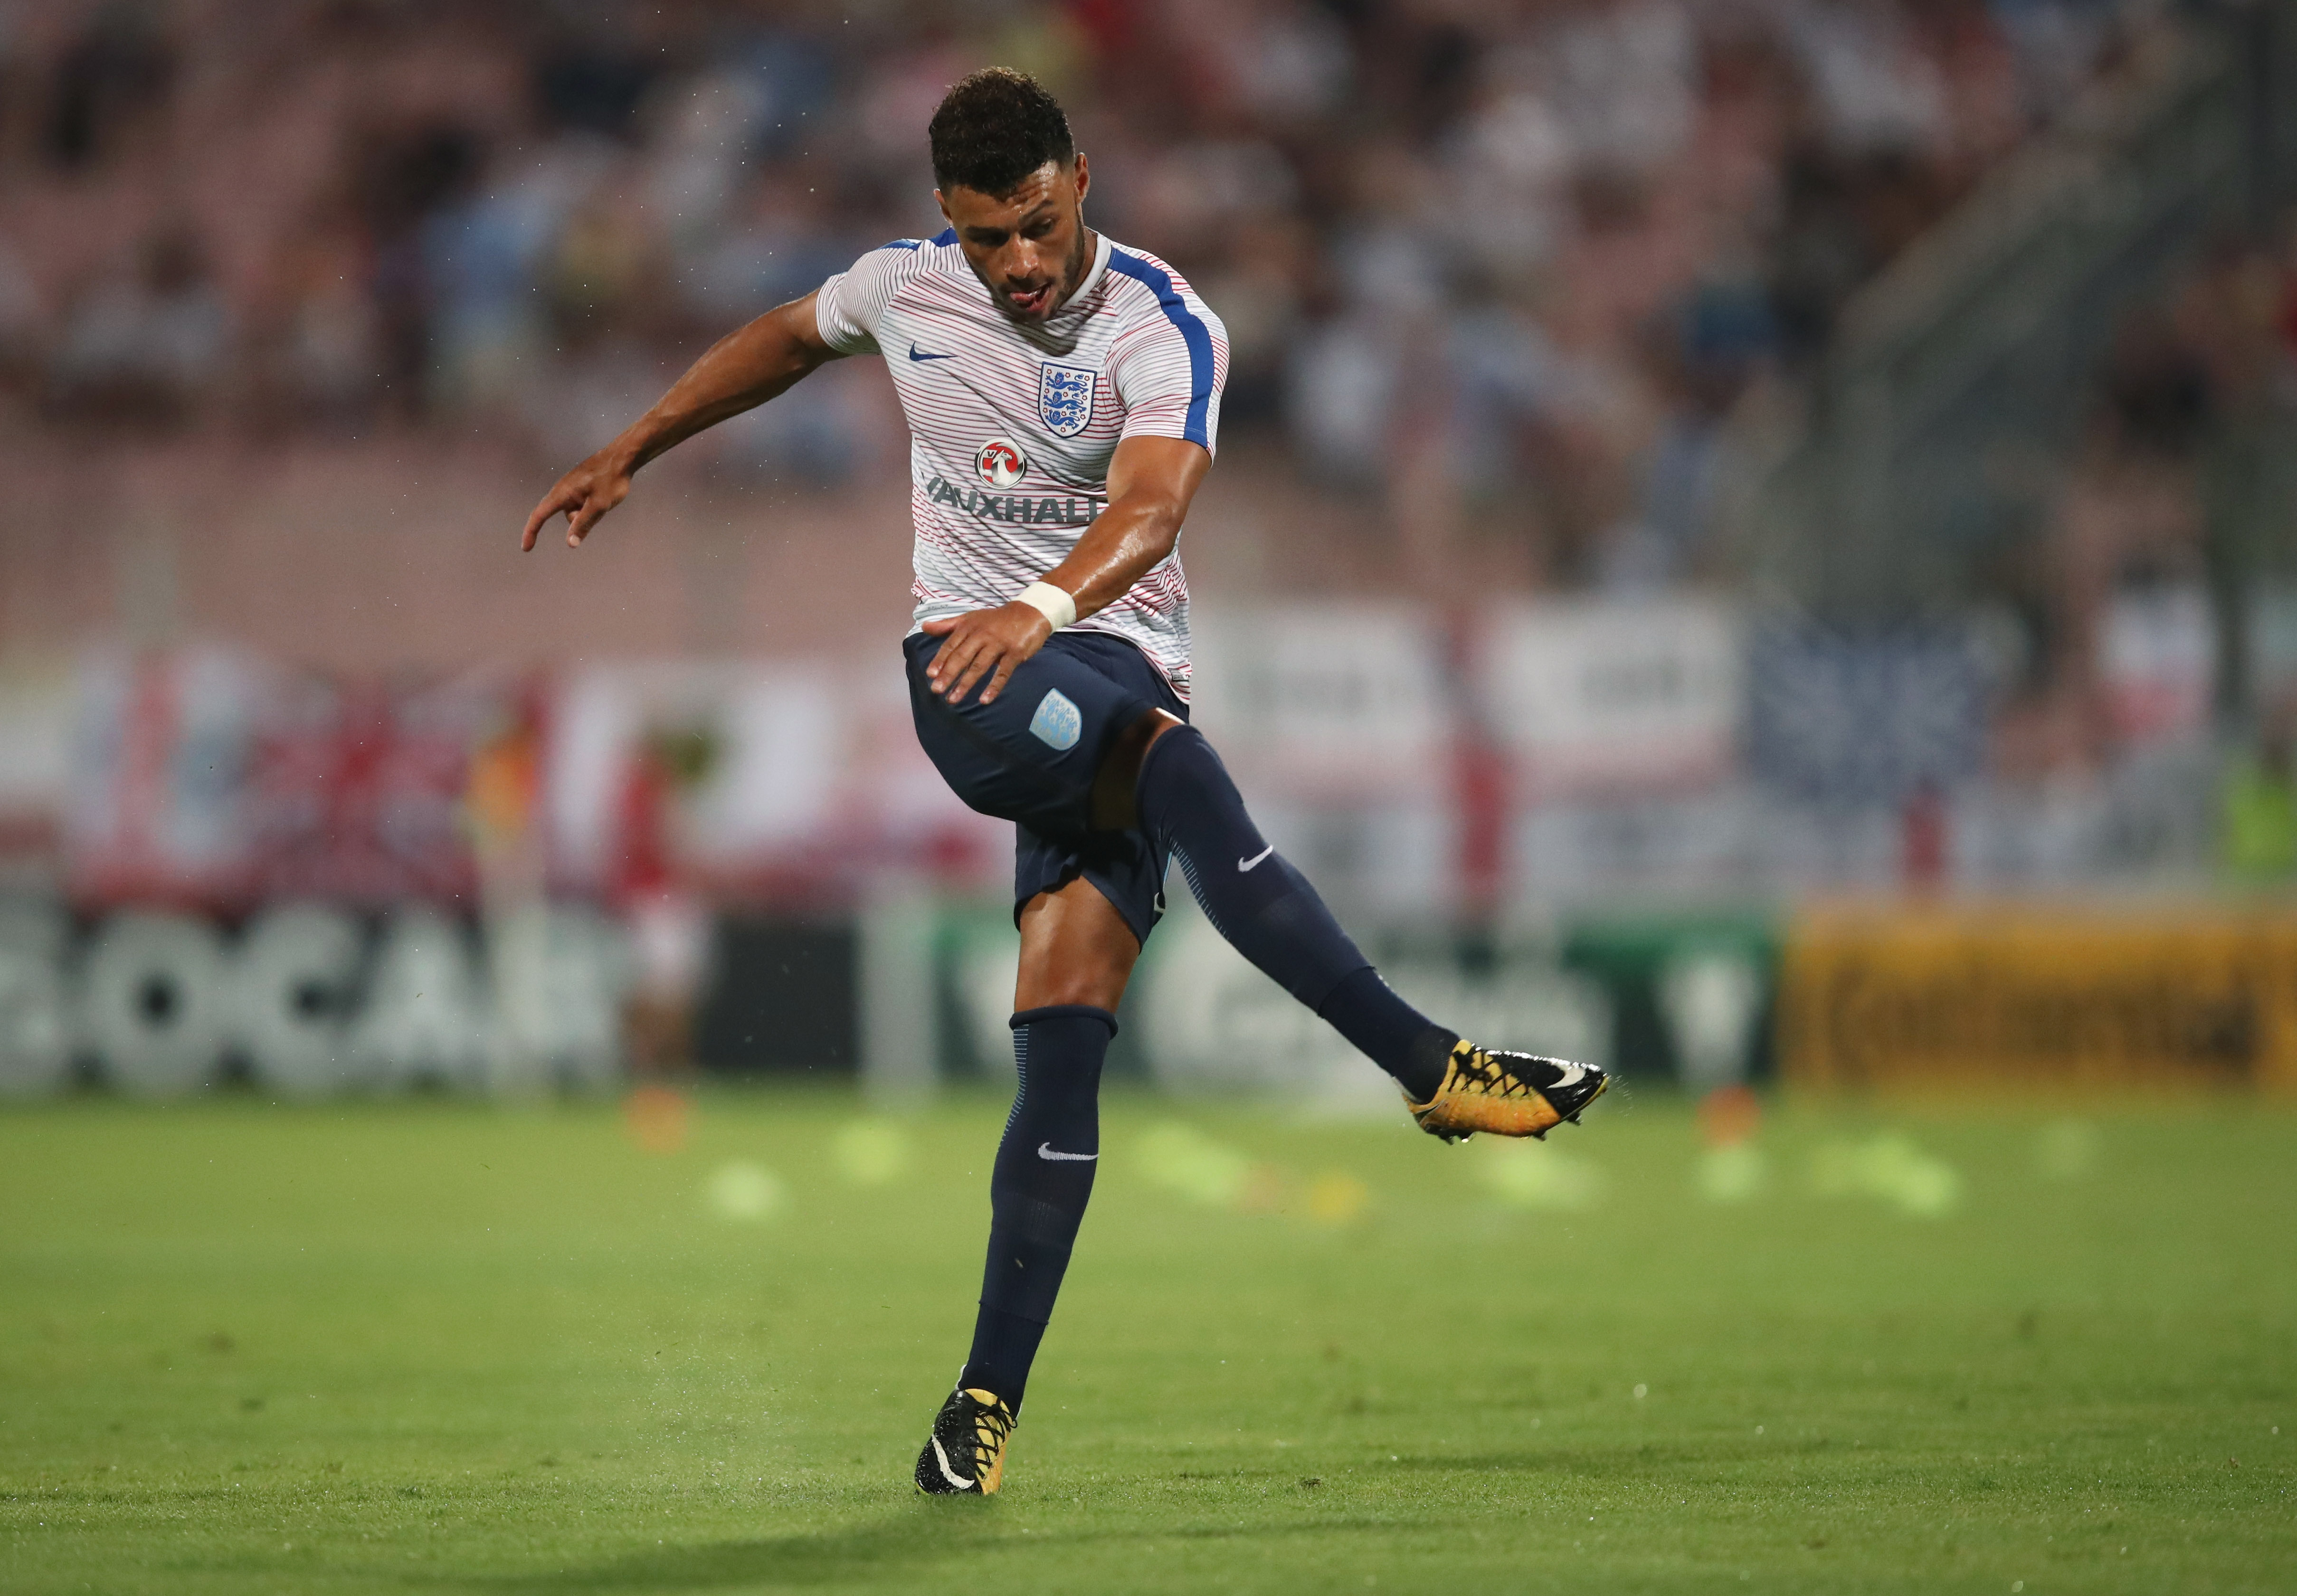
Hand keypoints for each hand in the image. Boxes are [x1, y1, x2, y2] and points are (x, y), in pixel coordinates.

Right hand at [521, 445, 636, 550]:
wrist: (621, 458)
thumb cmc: (610, 480)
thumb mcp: (599, 505)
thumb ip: (583, 524)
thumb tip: (570, 544)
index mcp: (562, 493)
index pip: (540, 515)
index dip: (531, 532)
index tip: (526, 548)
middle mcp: (562, 491)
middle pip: (567, 517)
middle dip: (581, 520)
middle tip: (600, 506)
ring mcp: (571, 488)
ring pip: (576, 512)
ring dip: (589, 512)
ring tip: (604, 497)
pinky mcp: (579, 487)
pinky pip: (582, 504)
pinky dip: (591, 506)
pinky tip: (603, 496)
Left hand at [921, 602, 1054, 705]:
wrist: (1030, 612)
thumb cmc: (997, 619)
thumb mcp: (971, 618)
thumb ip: (948, 625)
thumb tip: (924, 626)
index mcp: (969, 627)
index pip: (951, 645)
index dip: (940, 659)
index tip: (930, 674)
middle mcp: (982, 635)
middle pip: (962, 656)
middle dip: (948, 674)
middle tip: (937, 690)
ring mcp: (999, 644)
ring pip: (979, 666)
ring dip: (966, 683)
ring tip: (953, 699)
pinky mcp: (1014, 653)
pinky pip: (1003, 672)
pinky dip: (993, 687)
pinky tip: (984, 700)